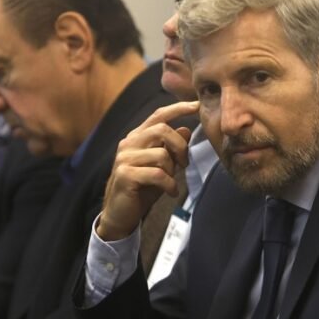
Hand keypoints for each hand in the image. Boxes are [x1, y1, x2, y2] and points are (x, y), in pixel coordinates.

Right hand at [97, 101, 199, 240]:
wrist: (121, 214)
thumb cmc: (143, 188)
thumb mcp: (162, 167)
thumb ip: (172, 149)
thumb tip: (186, 129)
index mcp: (137, 137)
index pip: (159, 116)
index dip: (179, 108)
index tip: (197, 105)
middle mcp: (129, 143)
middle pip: (162, 130)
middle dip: (180, 146)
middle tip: (184, 164)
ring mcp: (125, 158)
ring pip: (161, 154)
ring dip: (173, 170)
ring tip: (171, 182)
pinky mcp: (125, 175)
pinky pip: (157, 174)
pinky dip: (169, 184)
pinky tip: (171, 192)